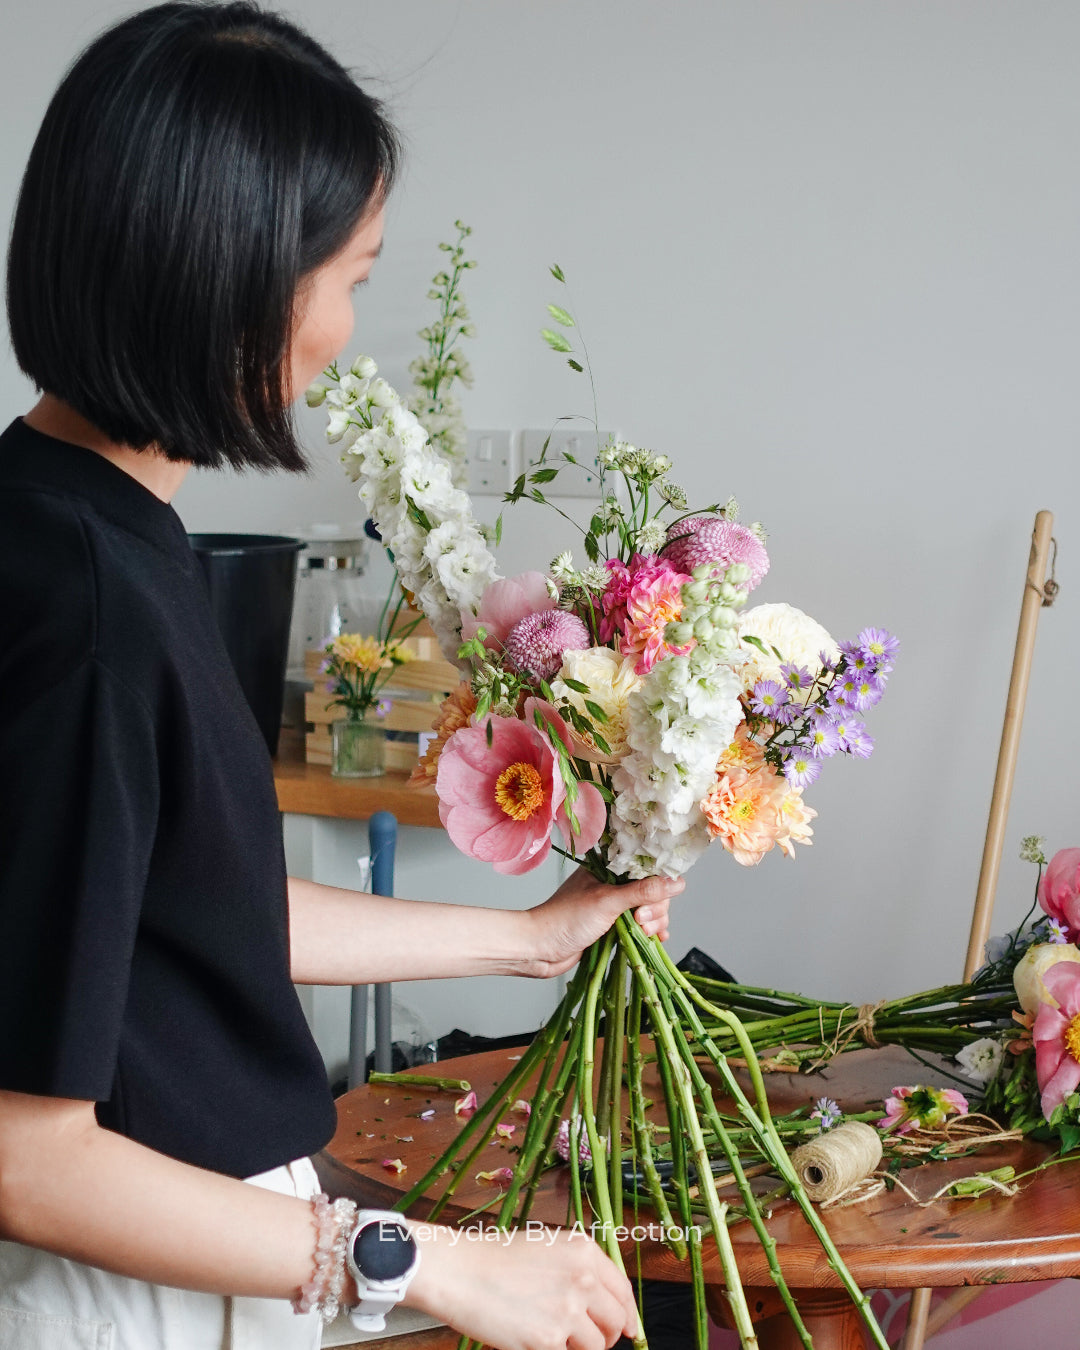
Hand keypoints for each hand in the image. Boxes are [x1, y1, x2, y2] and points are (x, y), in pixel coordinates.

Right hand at [404, 1223, 640, 1349]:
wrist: (461, 1271)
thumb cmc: (496, 1259)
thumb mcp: (548, 1247)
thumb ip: (578, 1271)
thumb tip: (605, 1303)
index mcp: (584, 1251)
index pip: (623, 1290)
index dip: (628, 1314)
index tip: (630, 1329)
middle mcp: (582, 1278)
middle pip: (616, 1321)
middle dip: (606, 1336)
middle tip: (586, 1340)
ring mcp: (567, 1310)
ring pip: (596, 1346)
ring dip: (579, 1348)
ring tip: (553, 1337)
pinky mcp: (548, 1340)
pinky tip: (535, 1341)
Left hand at [521, 867, 683, 977]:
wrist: (539, 949)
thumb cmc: (567, 919)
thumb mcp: (608, 902)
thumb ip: (643, 892)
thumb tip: (678, 882)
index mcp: (608, 869)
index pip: (647, 868)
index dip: (658, 883)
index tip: (657, 899)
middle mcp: (612, 884)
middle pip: (652, 891)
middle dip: (655, 908)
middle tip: (640, 921)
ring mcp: (612, 906)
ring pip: (648, 910)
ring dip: (653, 923)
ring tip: (642, 934)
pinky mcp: (611, 926)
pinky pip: (640, 926)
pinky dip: (650, 932)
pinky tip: (656, 940)